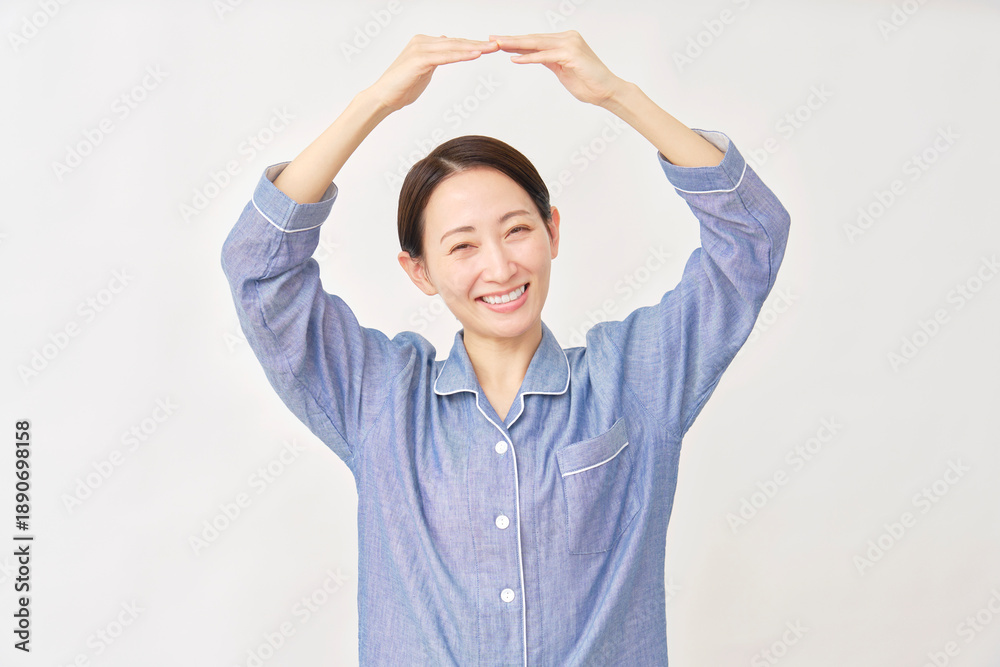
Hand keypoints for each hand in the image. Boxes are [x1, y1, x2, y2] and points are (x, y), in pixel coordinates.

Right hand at [366, 35, 498, 113]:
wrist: (384, 97)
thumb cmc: (402, 88)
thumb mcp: (424, 69)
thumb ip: (436, 58)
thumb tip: (446, 45)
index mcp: (424, 43)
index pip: (454, 43)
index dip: (473, 44)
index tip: (490, 47)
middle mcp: (422, 42)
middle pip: (456, 42)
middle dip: (478, 44)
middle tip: (497, 45)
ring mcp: (420, 49)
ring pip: (453, 47)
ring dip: (474, 47)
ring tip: (491, 48)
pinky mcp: (419, 59)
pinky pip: (445, 57)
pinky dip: (461, 55)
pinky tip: (475, 54)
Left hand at [489, 30, 625, 106]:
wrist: (607, 91)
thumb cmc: (587, 83)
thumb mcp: (562, 69)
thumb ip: (549, 60)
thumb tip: (532, 56)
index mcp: (564, 40)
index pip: (535, 40)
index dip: (516, 41)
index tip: (498, 42)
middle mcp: (567, 38)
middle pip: (533, 39)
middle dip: (511, 39)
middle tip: (491, 39)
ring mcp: (570, 44)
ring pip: (537, 44)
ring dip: (515, 45)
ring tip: (498, 46)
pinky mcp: (571, 55)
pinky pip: (545, 56)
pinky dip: (529, 58)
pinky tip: (515, 59)